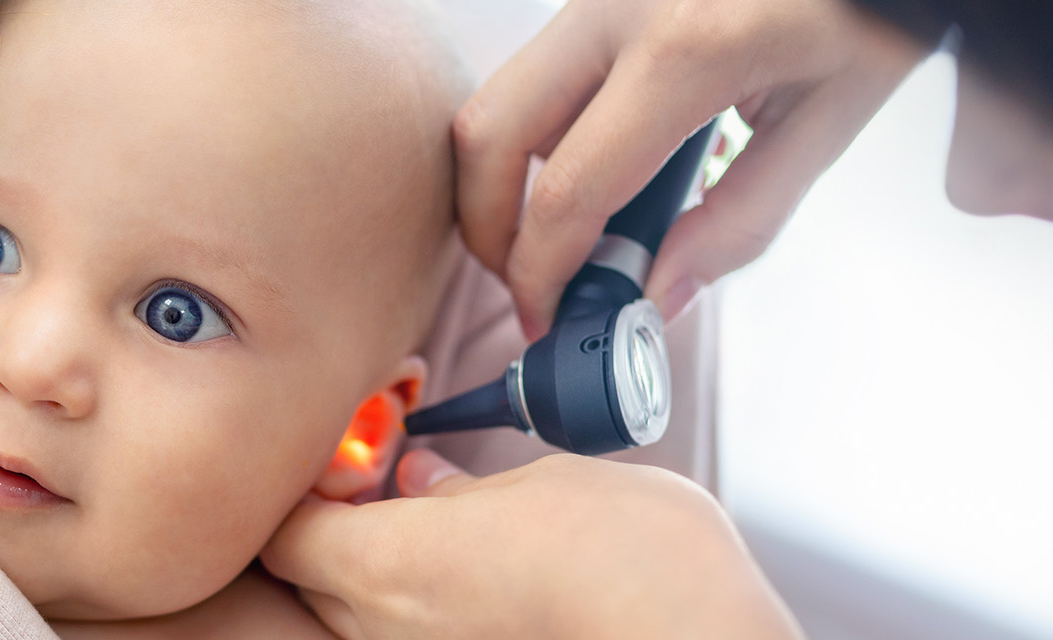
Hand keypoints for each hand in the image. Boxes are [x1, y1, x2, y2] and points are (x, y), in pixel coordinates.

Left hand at [260, 450, 799, 639]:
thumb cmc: (628, 560)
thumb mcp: (534, 488)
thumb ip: (456, 489)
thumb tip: (420, 480)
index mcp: (382, 566)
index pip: (284, 534)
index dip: (306, 487)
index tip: (354, 451)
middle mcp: (384, 631)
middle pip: (310, 576)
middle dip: (337, 523)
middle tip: (392, 474)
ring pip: (358, 614)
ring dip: (380, 564)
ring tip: (439, 518)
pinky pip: (411, 635)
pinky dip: (422, 603)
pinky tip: (477, 569)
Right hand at [453, 0, 926, 337]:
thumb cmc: (870, 5)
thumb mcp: (830, 118)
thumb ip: (742, 217)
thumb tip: (659, 293)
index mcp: (684, 51)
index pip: (568, 188)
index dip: (540, 271)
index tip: (546, 316)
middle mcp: (614, 10)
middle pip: (487, 134)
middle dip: (489, 226)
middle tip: (530, 280)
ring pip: (498, 99)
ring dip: (506, 179)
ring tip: (565, 231)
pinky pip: (537, 72)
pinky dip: (540, 135)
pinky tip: (598, 165)